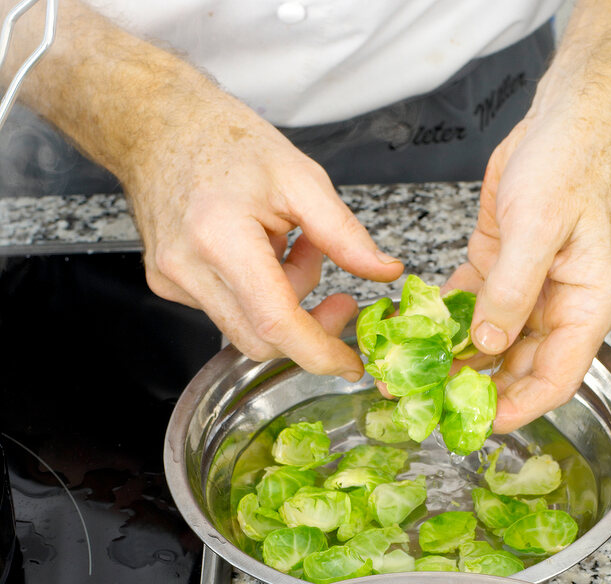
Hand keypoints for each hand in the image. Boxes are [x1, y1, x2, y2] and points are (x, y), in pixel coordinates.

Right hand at [125, 87, 402, 379]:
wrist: (157, 123)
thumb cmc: (224, 139)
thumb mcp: (300, 177)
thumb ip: (345, 233)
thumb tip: (384, 272)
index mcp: (221, 238)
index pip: (275, 323)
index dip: (319, 352)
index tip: (350, 363)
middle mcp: (189, 268)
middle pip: (262, 340)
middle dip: (308, 327)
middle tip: (338, 294)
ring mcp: (172, 281)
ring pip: (246, 329)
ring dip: (282, 302)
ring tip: (291, 249)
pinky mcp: (167, 286)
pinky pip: (226, 311)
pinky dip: (256, 293)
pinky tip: (259, 252)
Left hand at [445, 108, 610, 433]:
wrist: (566, 116)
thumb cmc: (573, 161)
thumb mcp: (539, 228)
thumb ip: (512, 291)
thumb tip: (488, 343)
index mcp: (585, 306)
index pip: (555, 378)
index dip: (519, 407)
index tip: (479, 421)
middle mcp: (558, 306)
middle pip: (516, 368)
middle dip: (474, 389)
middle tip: (428, 401)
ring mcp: (527, 291)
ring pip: (489, 343)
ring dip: (452, 360)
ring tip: (411, 373)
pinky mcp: (499, 270)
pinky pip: (472, 310)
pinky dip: (446, 323)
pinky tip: (416, 334)